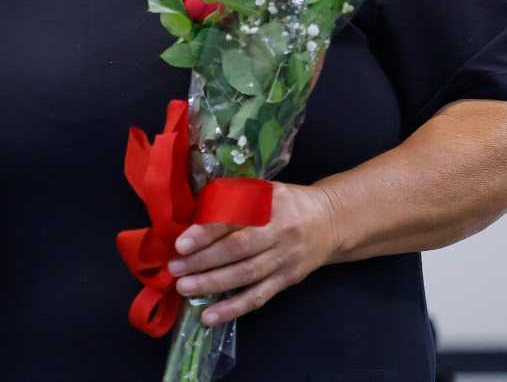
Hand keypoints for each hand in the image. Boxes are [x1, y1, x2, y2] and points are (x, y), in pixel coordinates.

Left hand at [168, 182, 340, 326]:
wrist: (331, 221)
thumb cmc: (286, 202)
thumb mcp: (263, 189)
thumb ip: (233, 198)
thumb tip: (192, 213)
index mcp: (270, 204)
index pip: (234, 219)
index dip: (206, 232)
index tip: (181, 243)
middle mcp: (279, 232)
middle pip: (238, 250)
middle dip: (203, 261)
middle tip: (175, 269)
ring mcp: (284, 259)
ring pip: (246, 276)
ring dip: (213, 285)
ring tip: (185, 289)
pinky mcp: (287, 280)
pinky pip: (258, 297)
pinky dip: (233, 309)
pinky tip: (210, 317)